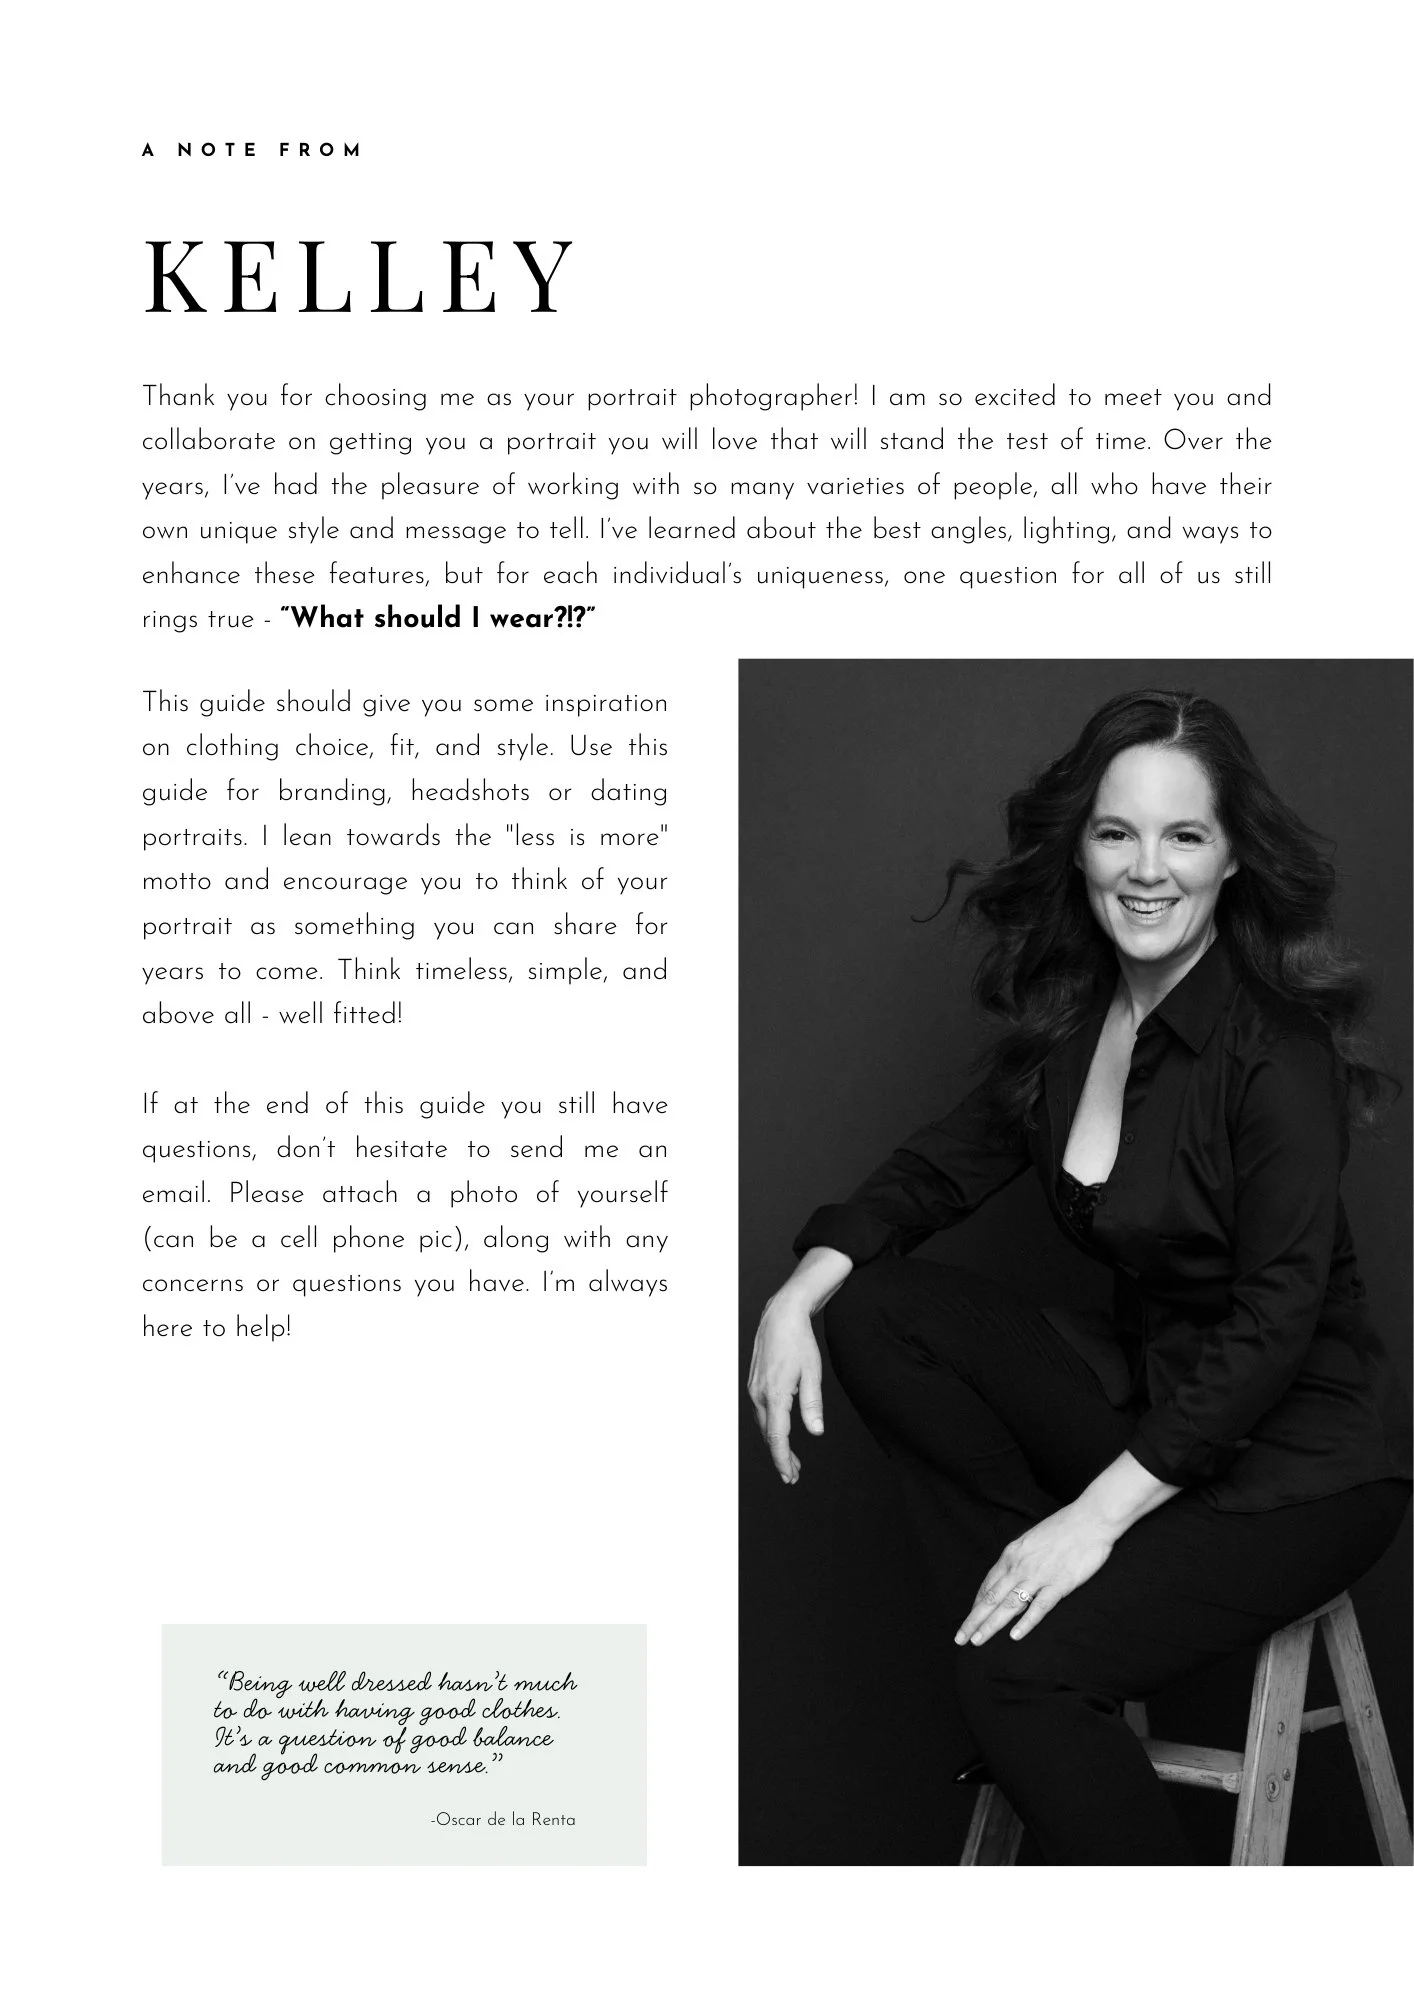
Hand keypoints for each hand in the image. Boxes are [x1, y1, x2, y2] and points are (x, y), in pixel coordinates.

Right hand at [747, 1289, 824, 1483]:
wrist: (780, 1316)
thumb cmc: (799, 1341)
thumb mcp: (813, 1373)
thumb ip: (813, 1405)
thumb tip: (816, 1431)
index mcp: (774, 1394)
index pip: (777, 1437)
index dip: (783, 1459)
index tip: (788, 1476)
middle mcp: (759, 1394)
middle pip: (768, 1435)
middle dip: (780, 1457)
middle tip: (793, 1475)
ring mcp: (754, 1389)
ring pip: (764, 1425)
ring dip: (776, 1444)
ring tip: (791, 1460)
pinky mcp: (754, 1384)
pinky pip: (762, 1413)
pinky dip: (771, 1428)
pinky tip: (781, 1433)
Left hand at [954, 1502, 1117, 1645]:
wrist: (1090, 1519)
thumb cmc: (1063, 1527)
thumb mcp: (1032, 1539)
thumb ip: (1020, 1557)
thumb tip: (1010, 1574)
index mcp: (1012, 1553)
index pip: (988, 1584)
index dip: (976, 1604)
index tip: (969, 1620)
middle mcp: (1020, 1566)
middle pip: (991, 1597)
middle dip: (974, 1620)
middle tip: (960, 1638)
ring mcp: (1038, 1576)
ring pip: (1009, 1605)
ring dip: (991, 1625)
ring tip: (977, 1641)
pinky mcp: (1059, 1584)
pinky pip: (1039, 1607)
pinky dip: (1026, 1622)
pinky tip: (1014, 1636)